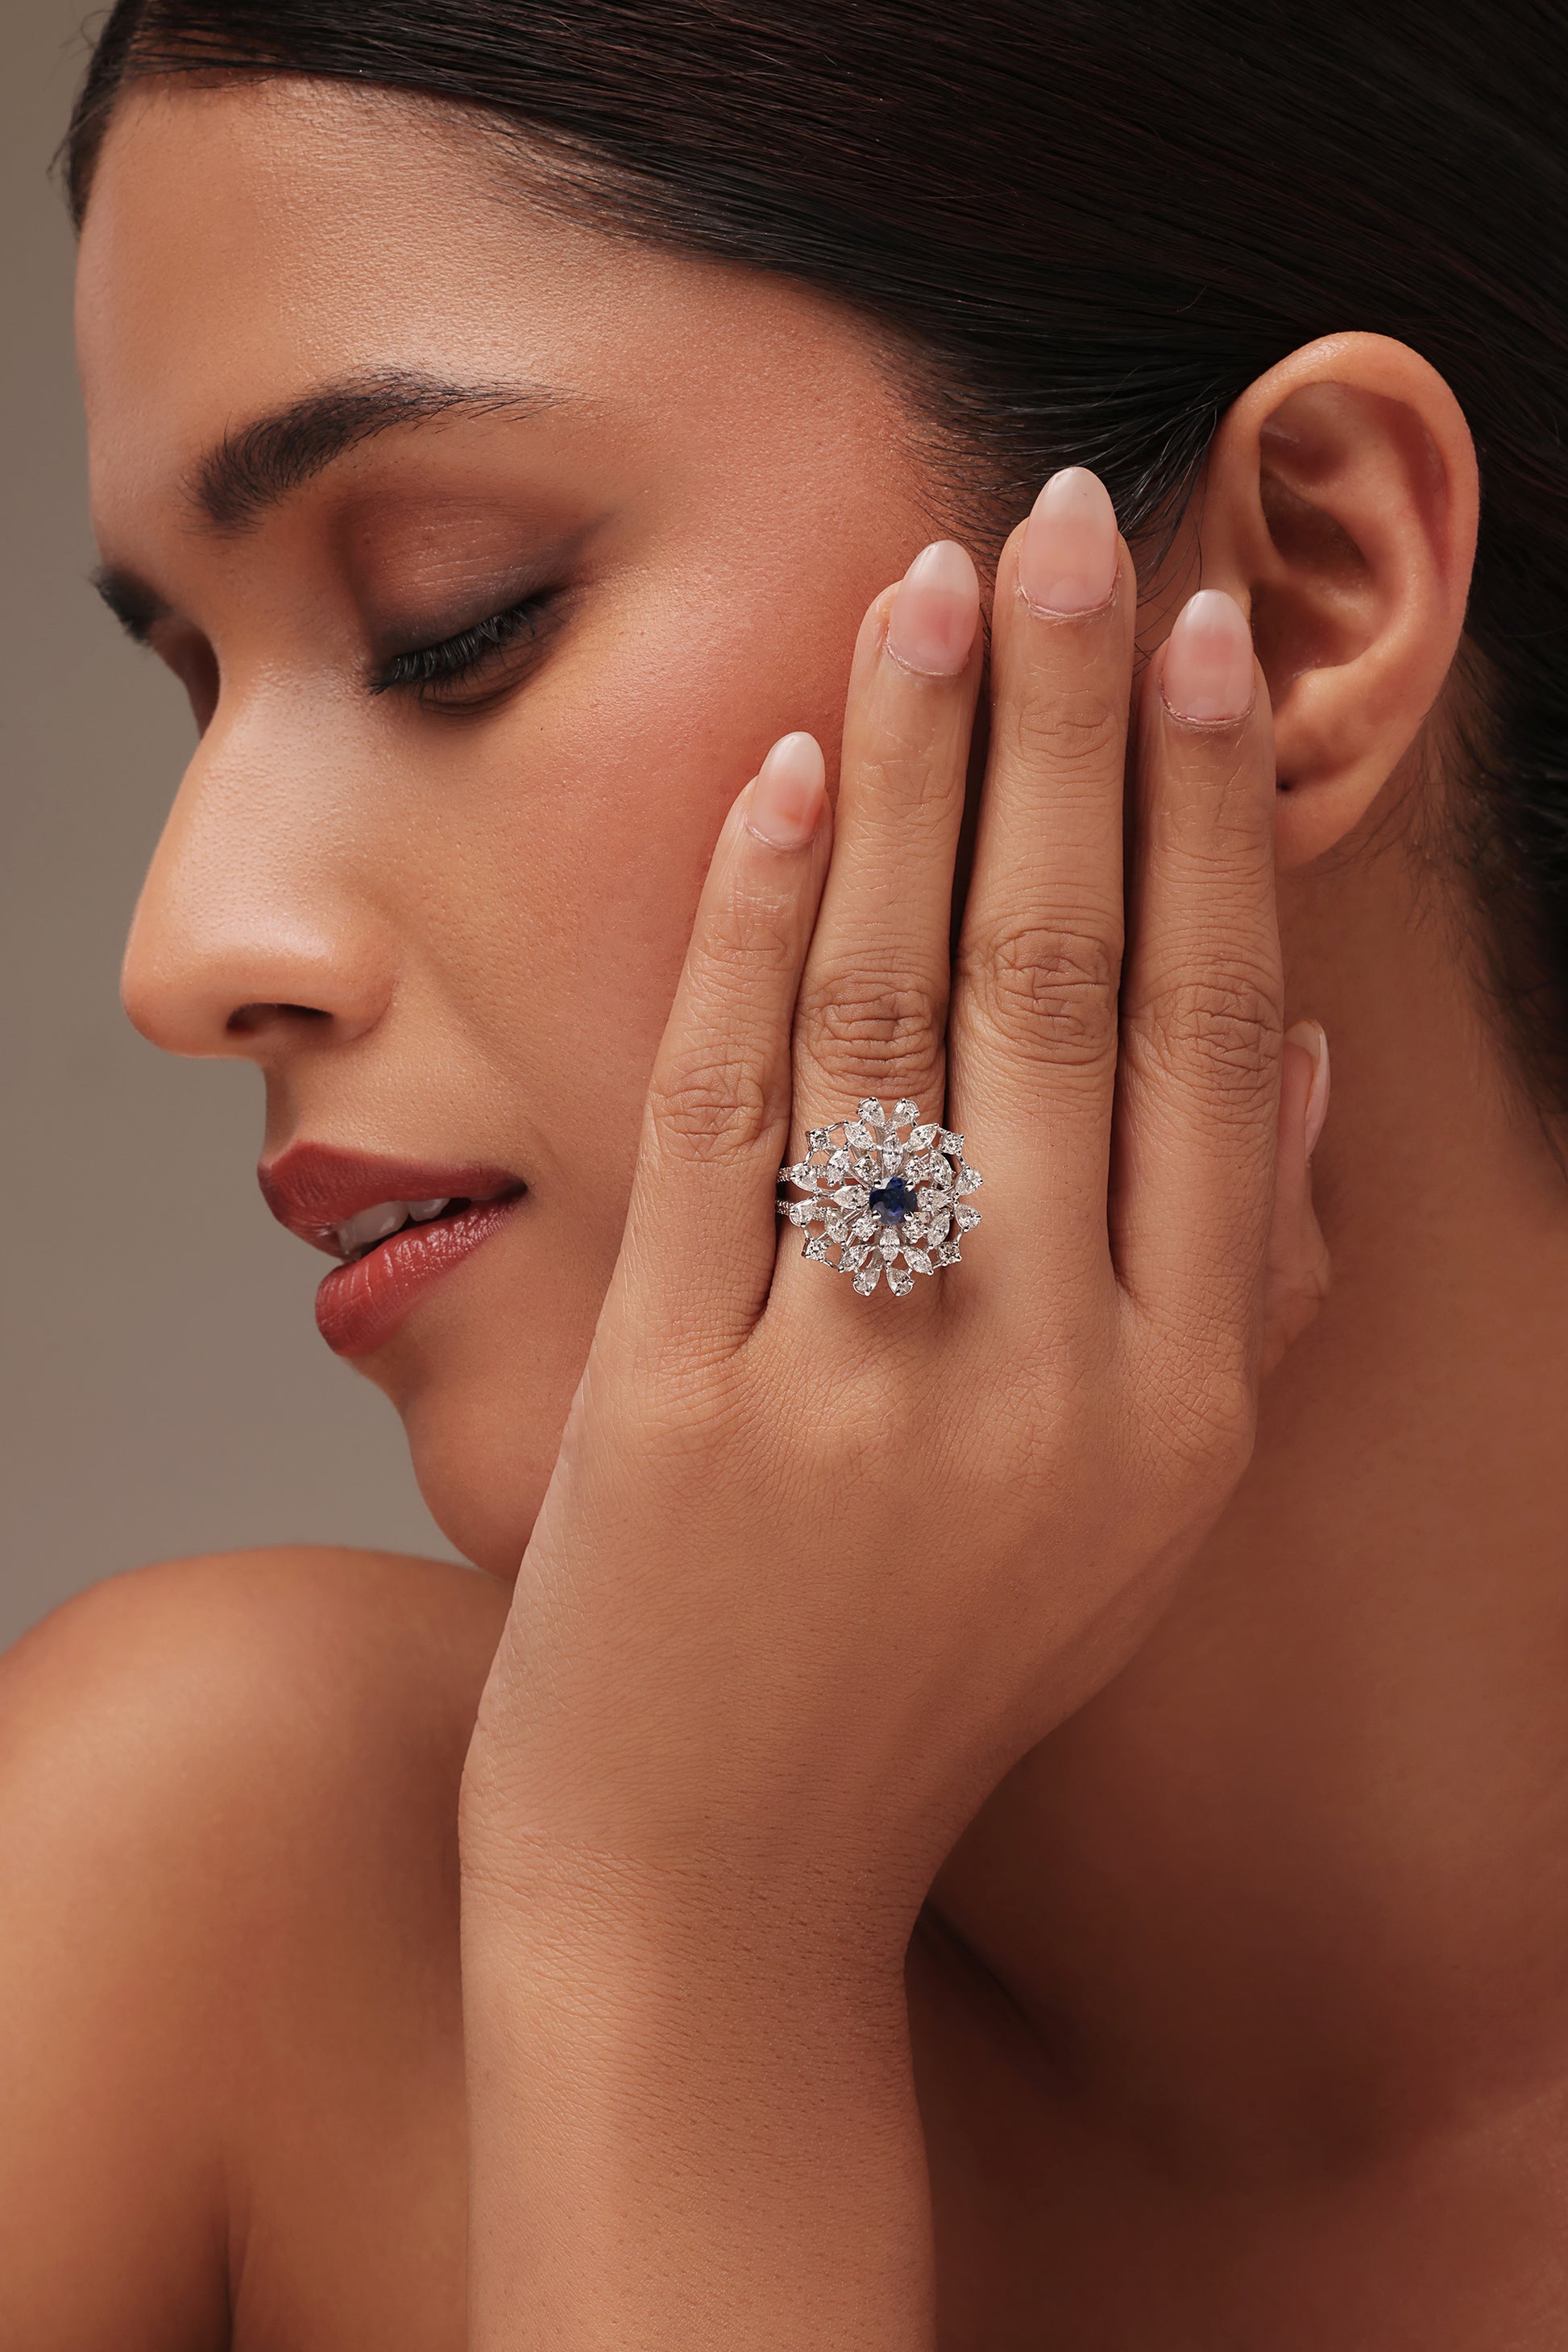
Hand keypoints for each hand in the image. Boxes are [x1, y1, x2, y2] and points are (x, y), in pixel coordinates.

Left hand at [459, 469, 1328, 2348]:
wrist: (717, 1884)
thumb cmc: (928, 1672)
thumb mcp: (1133, 1515)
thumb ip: (1237, 1293)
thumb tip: (1290, 1058)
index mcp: (1179, 1397)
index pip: (1213, 1036)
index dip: (1213, 818)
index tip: (1207, 641)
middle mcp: (1046, 1378)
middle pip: (1070, 980)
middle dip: (1076, 725)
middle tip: (1071, 516)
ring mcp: (858, 1385)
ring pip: (905, 1008)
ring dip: (918, 771)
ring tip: (931, 585)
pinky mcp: (679, 1395)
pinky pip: (729, 1109)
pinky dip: (759, 923)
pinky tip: (790, 772)